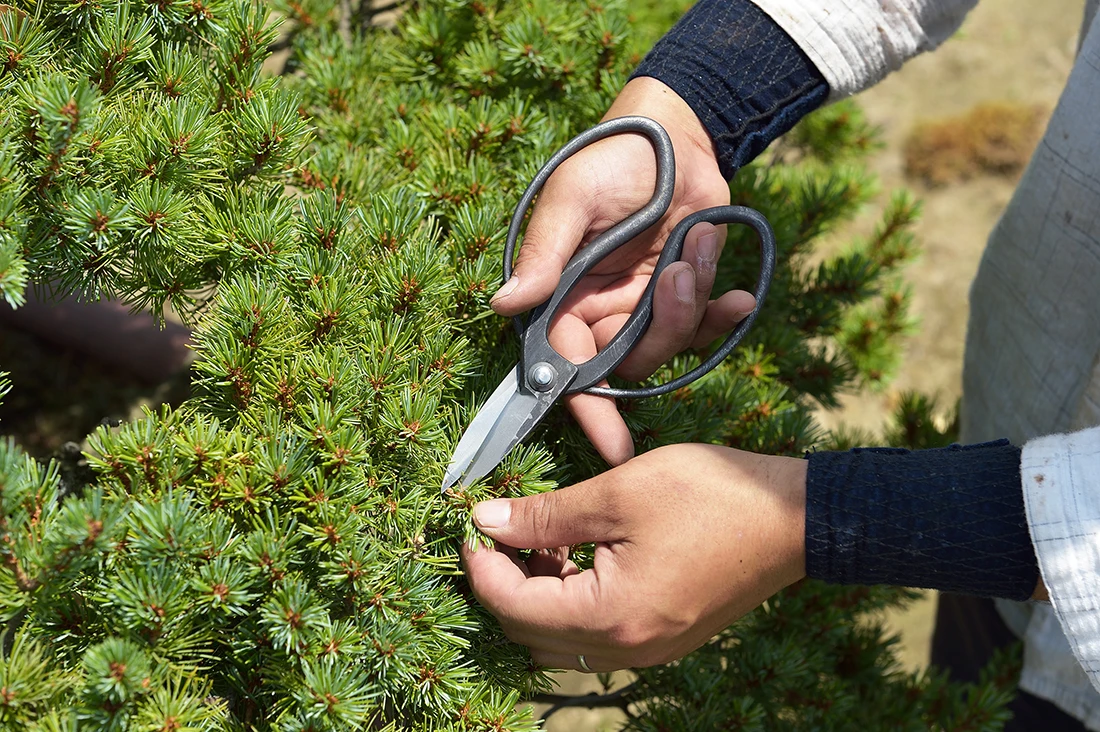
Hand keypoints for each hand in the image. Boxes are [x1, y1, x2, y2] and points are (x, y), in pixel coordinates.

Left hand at [460, 444, 806, 671]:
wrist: (794, 517)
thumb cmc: (710, 495)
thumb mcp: (618, 492)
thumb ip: (545, 515)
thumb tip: (485, 521)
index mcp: (611, 616)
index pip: (512, 608)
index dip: (479, 565)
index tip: (470, 522)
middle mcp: (627, 649)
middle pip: (530, 634)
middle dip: (502, 583)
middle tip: (501, 528)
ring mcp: (649, 650)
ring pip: (561, 640)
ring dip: (536, 594)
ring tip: (540, 536)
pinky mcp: (664, 638)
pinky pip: (595, 635)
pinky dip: (571, 601)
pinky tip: (576, 553)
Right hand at [490, 78, 755, 465]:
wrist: (674, 135)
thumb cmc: (610, 158)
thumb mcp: (572, 199)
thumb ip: (545, 254)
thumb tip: (503, 304)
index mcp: (561, 295)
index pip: (566, 365)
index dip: (587, 409)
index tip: (613, 447)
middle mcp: (598, 311)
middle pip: (626, 362)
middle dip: (661, 328)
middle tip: (677, 273)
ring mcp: (641, 306)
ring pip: (667, 346)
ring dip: (690, 302)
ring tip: (696, 242)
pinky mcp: (680, 295)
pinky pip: (701, 329)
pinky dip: (722, 316)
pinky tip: (740, 296)